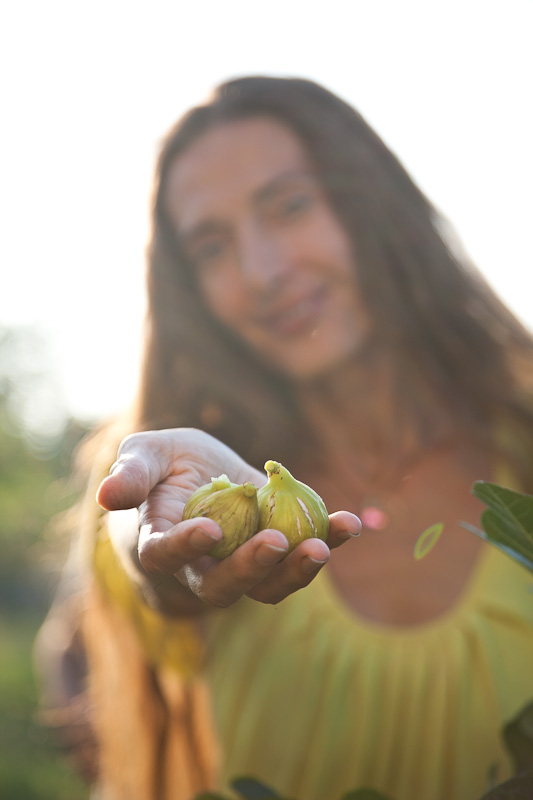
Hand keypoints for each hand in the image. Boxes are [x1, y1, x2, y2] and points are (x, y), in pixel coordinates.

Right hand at [97, 428, 360, 608]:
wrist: (197, 476)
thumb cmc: (163, 467)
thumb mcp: (145, 454)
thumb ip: (132, 473)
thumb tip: (107, 495)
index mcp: (158, 544)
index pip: (165, 555)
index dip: (185, 547)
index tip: (210, 529)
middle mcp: (198, 568)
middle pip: (222, 586)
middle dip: (251, 569)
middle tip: (278, 541)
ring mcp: (239, 566)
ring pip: (265, 587)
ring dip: (296, 570)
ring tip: (325, 544)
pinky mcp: (273, 553)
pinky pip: (298, 559)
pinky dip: (326, 542)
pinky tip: (350, 522)